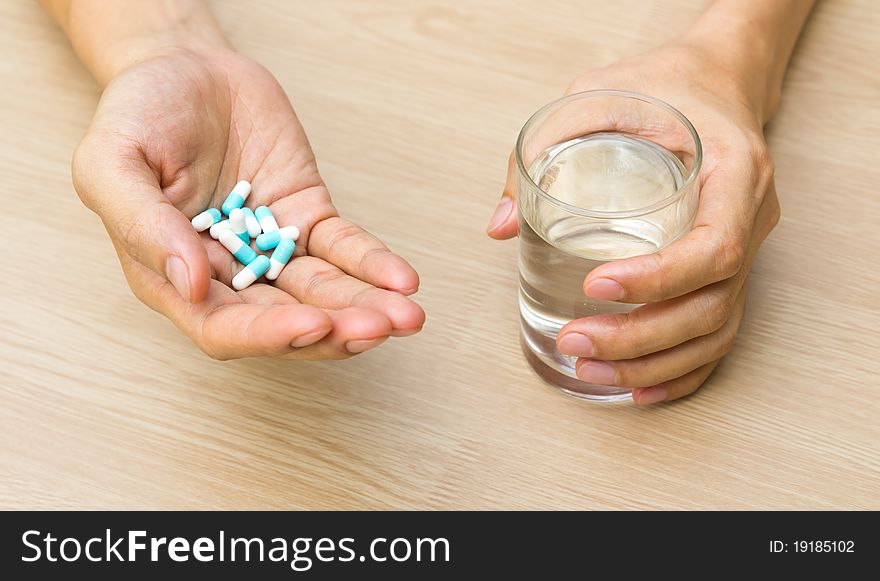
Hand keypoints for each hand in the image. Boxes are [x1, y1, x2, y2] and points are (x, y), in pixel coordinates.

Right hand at [74, 47, 423, 358]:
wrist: (185, 68)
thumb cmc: (137, 116)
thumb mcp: (111, 162)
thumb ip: (143, 224)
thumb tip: (191, 284)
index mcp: (172, 277)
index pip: (222, 327)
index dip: (268, 335)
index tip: (313, 325)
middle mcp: (227, 276)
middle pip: (285, 319)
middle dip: (334, 328)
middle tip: (378, 327)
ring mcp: (272, 249)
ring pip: (323, 292)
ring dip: (365, 307)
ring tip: (407, 315)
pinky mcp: (306, 219)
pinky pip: (343, 248)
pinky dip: (373, 264)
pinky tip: (403, 280)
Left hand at [488, 44, 779, 403]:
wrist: (713, 83)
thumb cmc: (661, 87)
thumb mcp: (597, 93)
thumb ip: (548, 145)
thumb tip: (500, 225)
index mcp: (735, 170)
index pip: (712, 245)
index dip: (658, 279)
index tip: (594, 284)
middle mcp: (750, 217)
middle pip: (712, 303)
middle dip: (641, 336)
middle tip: (575, 341)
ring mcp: (746, 248)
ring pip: (716, 330)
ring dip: (654, 363)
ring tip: (590, 369)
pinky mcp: (730, 270)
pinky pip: (718, 334)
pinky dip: (681, 371)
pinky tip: (637, 387)